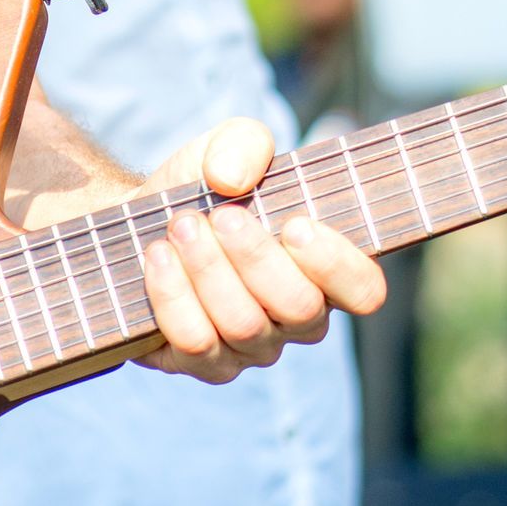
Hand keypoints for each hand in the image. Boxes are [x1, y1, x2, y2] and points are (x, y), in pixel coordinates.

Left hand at [139, 116, 385, 382]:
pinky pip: (197, 343)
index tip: (295, 225)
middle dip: (256, 256)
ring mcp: (252, 347)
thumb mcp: (226, 146)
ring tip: (180, 227)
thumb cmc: (205, 187)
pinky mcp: (203, 362)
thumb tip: (231, 179)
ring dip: (209, 269)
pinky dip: (173, 295)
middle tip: (221, 216)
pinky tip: (159, 258)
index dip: (337, 264)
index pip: (364, 290)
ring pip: (245, 325)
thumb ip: (244, 143)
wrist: (142, 218)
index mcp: (324, 268)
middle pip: (299, 308)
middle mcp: (296, 319)